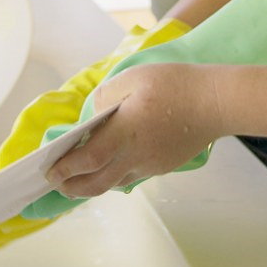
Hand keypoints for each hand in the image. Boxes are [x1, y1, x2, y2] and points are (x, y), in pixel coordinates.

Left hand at [45, 63, 221, 197]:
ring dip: (92, 184)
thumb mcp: (132, 78)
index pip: (88, 160)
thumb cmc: (175, 84)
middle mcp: (136, 155)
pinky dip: (113, 175)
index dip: (65, 169)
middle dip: (72, 187)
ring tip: (76, 178)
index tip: (50, 171)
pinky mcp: (163, 165)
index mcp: (126, 132)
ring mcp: (151, 164)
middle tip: (57, 183)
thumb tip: (93, 115)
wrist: (217, 102)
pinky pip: (131, 175)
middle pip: (97, 183)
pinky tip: (108, 165)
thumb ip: (106, 96)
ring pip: (114, 182)